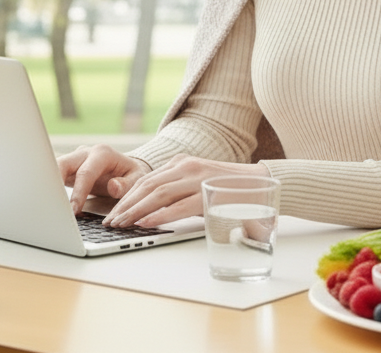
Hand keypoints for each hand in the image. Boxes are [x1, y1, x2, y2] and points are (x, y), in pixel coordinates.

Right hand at [57, 144, 151, 214]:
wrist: (127, 168)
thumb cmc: (132, 173)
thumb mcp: (137, 178)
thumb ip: (127, 184)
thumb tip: (113, 187)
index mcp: (103, 153)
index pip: (86, 173)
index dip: (78, 193)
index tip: (73, 210)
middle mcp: (86, 153)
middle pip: (63, 164)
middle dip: (54, 183)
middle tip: (51, 206)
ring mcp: (75, 159)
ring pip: (54, 168)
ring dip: (49, 185)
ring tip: (48, 206)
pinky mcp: (68, 168)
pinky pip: (54, 175)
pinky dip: (50, 188)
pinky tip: (50, 203)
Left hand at [102, 154, 270, 227]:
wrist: (262, 182)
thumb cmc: (230, 187)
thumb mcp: (199, 181)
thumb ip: (179, 189)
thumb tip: (151, 209)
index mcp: (183, 162)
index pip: (147, 179)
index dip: (127, 196)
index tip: (113, 211)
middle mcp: (188, 166)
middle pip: (147, 185)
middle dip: (126, 204)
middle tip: (111, 221)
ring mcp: (198, 178)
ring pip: (158, 194)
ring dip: (136, 210)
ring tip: (122, 224)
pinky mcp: (209, 193)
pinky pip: (179, 205)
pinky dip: (159, 215)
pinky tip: (146, 223)